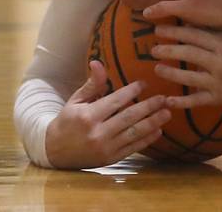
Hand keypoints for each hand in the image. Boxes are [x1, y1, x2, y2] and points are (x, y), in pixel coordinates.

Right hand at [45, 60, 170, 168]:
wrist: (54, 152)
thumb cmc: (67, 121)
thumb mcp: (76, 100)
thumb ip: (91, 84)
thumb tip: (98, 62)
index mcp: (88, 116)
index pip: (115, 101)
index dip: (132, 91)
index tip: (144, 83)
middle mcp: (98, 133)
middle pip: (129, 117)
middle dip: (149, 107)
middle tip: (164, 98)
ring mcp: (105, 148)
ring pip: (134, 133)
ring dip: (153, 123)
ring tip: (167, 113)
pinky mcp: (110, 159)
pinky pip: (132, 148)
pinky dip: (147, 140)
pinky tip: (158, 131)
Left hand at [151, 24, 221, 106]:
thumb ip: (208, 31)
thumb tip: (185, 23)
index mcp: (221, 44)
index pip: (194, 36)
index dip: (174, 32)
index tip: (158, 30)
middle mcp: (218, 62)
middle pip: (189, 55)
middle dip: (168, 51)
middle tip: (153, 49)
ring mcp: (217, 82)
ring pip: (189, 78)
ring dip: (170, 74)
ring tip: (157, 69)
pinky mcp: (217, 98)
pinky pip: (196, 100)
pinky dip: (181, 102)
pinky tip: (167, 100)